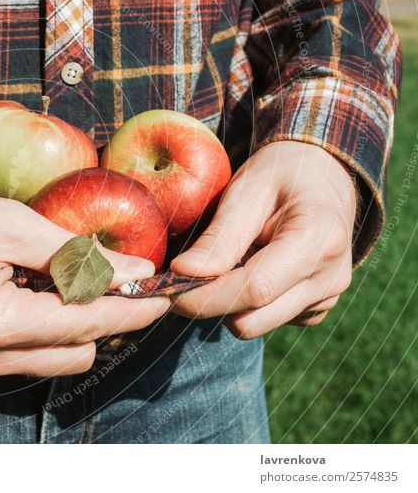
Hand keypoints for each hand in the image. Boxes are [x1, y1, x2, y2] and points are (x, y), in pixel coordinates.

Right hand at [0, 179, 169, 381]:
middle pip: (74, 355)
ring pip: (46, 362)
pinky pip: (13, 359)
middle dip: (102, 319)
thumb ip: (73, 254)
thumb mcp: (5, 221)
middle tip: (111, 277)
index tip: (164, 295)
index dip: (133, 309)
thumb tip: (133, 270)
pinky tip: (24, 292)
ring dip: (67, 327)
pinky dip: (34, 332)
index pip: (88, 324)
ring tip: (59, 279)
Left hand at [170, 141, 355, 337]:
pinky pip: (267, 320)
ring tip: (228, 259)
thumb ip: (219, 236)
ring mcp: (327, 297)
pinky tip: (249, 266)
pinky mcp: (316, 308)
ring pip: (256, 325)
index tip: (167, 288)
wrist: (323, 175)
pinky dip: (247, 302)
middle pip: (252, 319)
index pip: (254, 290)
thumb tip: (182, 273)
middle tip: (186, 273)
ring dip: (228, 301)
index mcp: (319, 241)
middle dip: (210, 302)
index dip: (204, 296)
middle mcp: (331, 278)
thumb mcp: (248, 190)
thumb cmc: (281, 174)